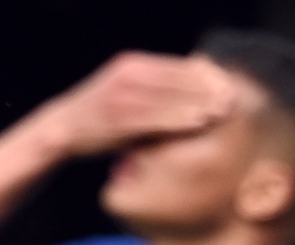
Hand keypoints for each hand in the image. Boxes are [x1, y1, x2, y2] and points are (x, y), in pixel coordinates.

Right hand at [34, 52, 236, 160]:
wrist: (61, 129)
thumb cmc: (98, 119)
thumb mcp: (124, 94)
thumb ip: (151, 91)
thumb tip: (186, 94)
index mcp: (133, 64)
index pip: (176, 66)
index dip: (203, 74)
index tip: (226, 82)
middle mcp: (129, 74)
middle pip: (177, 78)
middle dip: (207, 88)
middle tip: (233, 96)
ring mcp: (122, 95)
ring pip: (170, 97)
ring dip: (199, 103)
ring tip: (222, 109)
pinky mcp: (118, 117)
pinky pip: (156, 117)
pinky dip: (180, 119)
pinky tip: (199, 122)